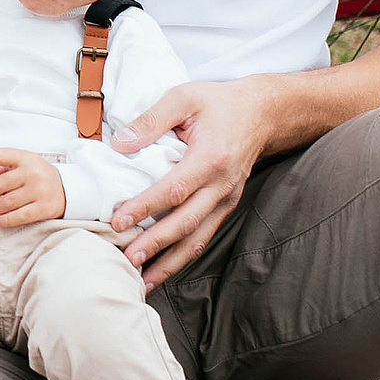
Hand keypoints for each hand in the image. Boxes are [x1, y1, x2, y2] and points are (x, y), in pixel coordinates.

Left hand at [0, 148, 64, 225]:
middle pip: (0, 185)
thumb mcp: (20, 166)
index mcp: (25, 158)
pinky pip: (20, 216)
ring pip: (7, 202)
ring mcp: (40, 190)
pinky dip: (5, 220)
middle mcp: (33, 173)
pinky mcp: (44, 208)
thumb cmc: (36, 175)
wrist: (67, 188)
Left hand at [110, 77, 278, 286]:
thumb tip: (119, 144)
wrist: (262, 114)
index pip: (174, 188)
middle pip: (186, 223)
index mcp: (210, 158)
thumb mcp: (184, 97)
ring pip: (197, 239)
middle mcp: (222, 185)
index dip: (145, 206)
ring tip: (142, 282)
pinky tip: (161, 270)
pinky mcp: (225, 207)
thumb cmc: (219, 103)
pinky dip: (183, 257)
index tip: (118, 218)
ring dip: (170, 263)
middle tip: (127, 260)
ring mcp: (226, 200)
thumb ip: (151, 120)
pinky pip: (203, 236)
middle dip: (156, 245)